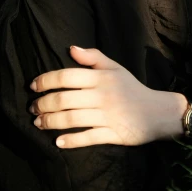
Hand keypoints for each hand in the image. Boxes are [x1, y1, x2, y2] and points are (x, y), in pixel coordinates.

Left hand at [30, 46, 187, 148]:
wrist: (159, 112)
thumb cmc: (133, 89)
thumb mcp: (115, 68)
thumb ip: (93, 57)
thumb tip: (70, 48)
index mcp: (101, 78)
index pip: (66, 76)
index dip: (45, 81)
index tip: (33, 87)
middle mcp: (103, 95)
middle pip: (64, 99)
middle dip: (43, 104)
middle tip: (33, 109)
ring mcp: (108, 116)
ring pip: (71, 119)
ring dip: (50, 122)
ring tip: (39, 123)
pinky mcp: (114, 134)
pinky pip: (88, 137)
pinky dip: (71, 141)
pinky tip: (58, 142)